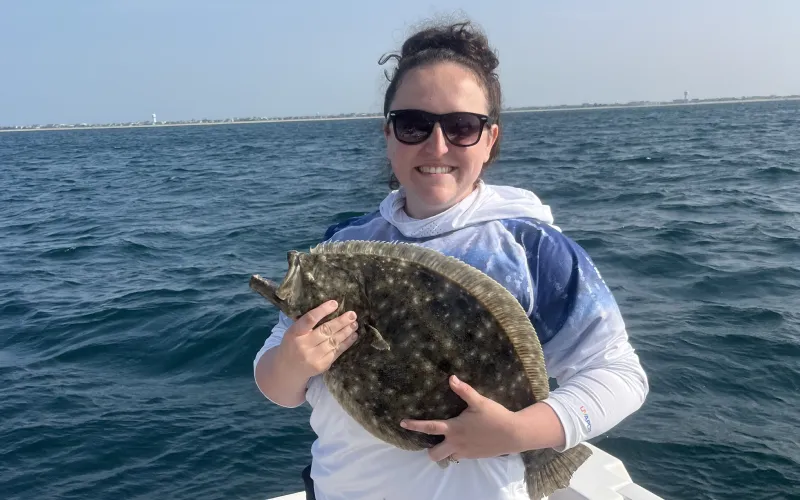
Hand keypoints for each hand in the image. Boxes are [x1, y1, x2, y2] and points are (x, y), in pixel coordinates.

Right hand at [277, 300, 358, 379]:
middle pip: (325, 330)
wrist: (288, 369)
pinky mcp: (321, 365)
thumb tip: (330, 308)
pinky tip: (353, 336)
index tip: (335, 303)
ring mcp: (313, 357)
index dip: (323, 310)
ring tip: (355, 324)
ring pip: (334, 341)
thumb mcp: (293, 332)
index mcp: (294, 333)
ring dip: (346, 332)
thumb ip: (307, 323)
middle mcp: (303, 345)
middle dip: (341, 322)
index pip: (309, 319)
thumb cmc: (292, 345)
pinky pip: (337, 352)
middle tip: (352, 314)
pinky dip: (346, 343)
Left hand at [400, 375, 522, 462]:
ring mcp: (465, 453)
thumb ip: (464, 391)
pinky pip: (459, 457)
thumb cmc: (495, 417)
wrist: (514, 435)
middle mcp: (456, 443)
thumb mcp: (479, 402)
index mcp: (454, 429)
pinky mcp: (474, 457)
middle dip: (429, 450)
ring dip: (445, 450)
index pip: (430, 427)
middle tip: (431, 440)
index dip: (415, 425)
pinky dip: (457, 451)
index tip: (402, 423)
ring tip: (448, 440)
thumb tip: (451, 378)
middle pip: (434, 454)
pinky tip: (465, 441)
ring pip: (447, 457)